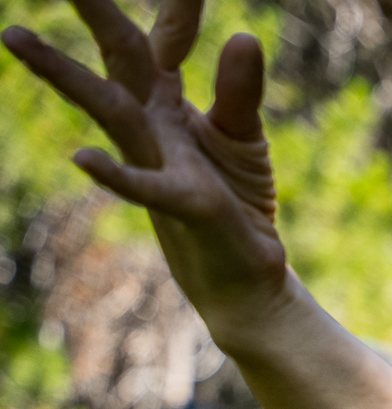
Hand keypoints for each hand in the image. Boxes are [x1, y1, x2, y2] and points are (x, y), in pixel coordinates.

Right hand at [5, 0, 286, 329]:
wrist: (244, 273)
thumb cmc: (234, 199)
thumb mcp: (241, 137)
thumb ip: (239, 91)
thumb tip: (243, 36)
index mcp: (167, 102)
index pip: (164, 41)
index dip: (173, 7)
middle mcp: (153, 124)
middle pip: (120, 58)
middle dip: (95, 13)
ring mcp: (159, 161)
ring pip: (109, 110)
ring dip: (65, 76)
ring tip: (15, 37)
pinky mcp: (182, 204)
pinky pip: (142, 187)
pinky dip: (114, 174)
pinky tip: (81, 158)